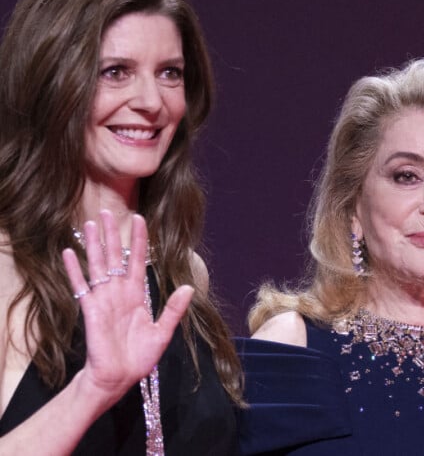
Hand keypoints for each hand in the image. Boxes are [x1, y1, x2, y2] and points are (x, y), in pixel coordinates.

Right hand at [62, 210, 192, 403]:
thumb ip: (174, 310)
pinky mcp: (90, 310)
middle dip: (112, 235)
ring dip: (93, 245)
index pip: (137, 260)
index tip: (139, 219)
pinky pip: (81, 286)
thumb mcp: (162, 332)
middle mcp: (119, 292)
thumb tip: (188, 287)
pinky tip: (68, 253)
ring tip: (90, 224)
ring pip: (97, 265)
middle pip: (114, 256)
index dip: (138, 240)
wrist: (119, 378)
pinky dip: (74, 270)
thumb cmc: (140, 357)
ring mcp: (103, 299)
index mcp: (137, 294)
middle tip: (107, 212)